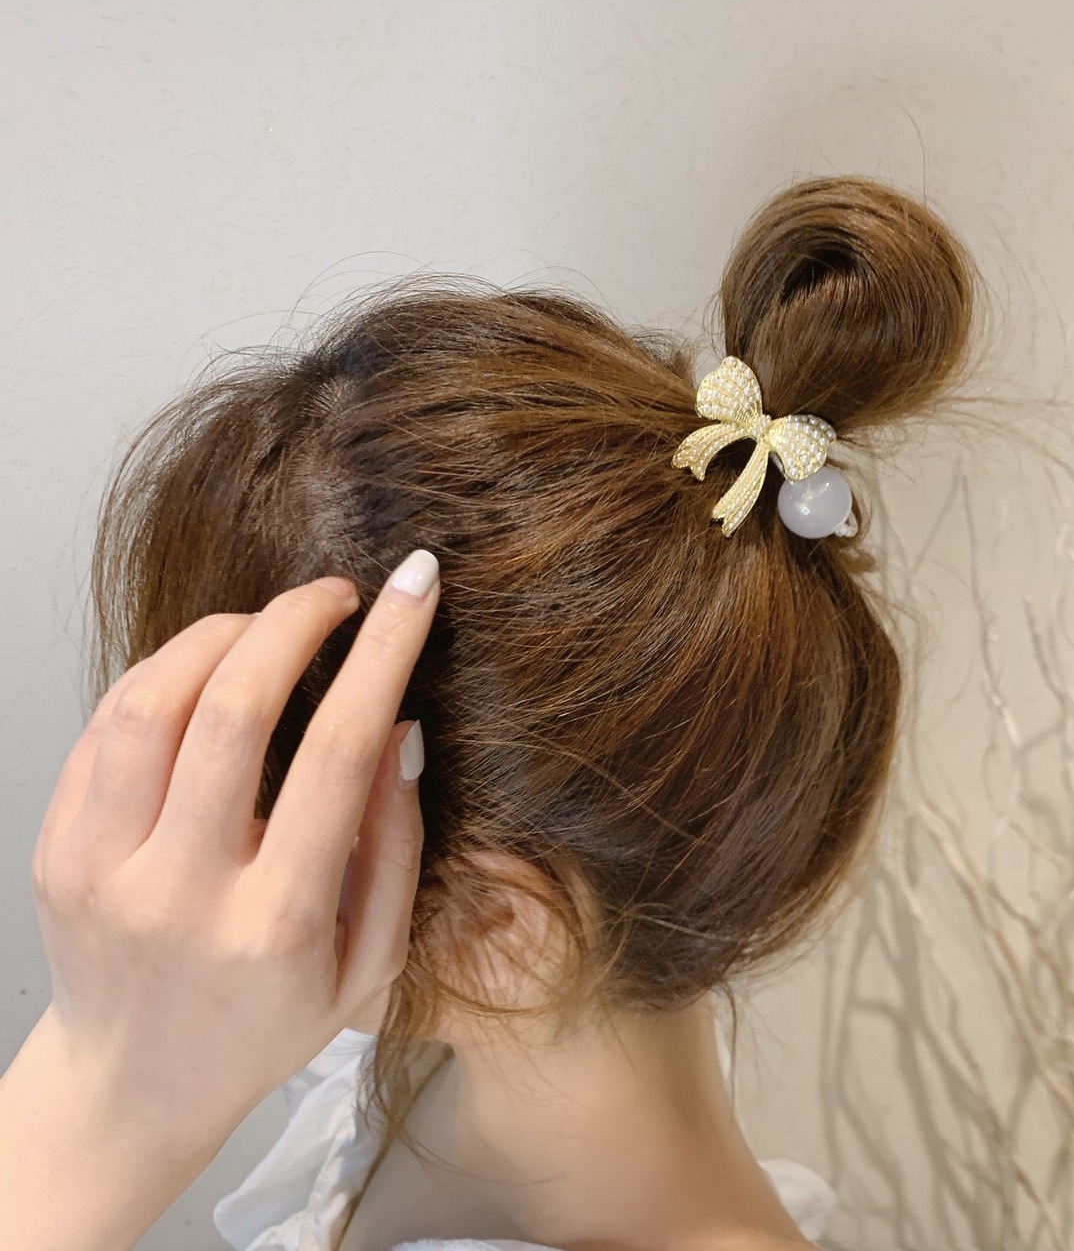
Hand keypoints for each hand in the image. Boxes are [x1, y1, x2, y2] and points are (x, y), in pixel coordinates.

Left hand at [28, 550, 439, 1145]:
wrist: (133, 1086)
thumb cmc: (264, 1027)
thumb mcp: (368, 964)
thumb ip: (394, 848)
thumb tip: (396, 728)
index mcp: (273, 924)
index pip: (335, 751)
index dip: (384, 652)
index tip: (414, 589)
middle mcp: (177, 891)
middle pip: (233, 707)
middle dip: (296, 620)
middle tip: (338, 593)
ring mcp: (101, 867)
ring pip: (152, 699)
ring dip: (222, 633)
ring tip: (270, 624)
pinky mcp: (56, 849)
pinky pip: (106, 725)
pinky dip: (165, 672)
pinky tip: (209, 670)